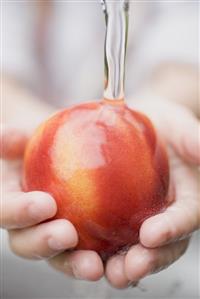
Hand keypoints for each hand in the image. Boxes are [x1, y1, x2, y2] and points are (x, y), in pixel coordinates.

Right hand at [1, 125, 103, 280]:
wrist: (68, 150)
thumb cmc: (46, 142)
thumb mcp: (30, 134)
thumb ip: (17, 137)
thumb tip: (4, 136)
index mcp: (11, 202)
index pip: (6, 210)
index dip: (19, 212)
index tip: (46, 204)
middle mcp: (29, 224)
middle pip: (27, 243)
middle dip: (44, 243)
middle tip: (67, 235)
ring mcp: (56, 235)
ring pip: (60, 257)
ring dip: (75, 263)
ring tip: (94, 265)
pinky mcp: (85, 240)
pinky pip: (93, 252)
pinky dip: (107, 259)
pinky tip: (126, 257)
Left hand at [103, 98, 198, 287]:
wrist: (139, 127)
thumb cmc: (163, 127)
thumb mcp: (178, 126)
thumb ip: (192, 138)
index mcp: (188, 198)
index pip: (186, 217)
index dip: (172, 229)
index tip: (150, 235)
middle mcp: (168, 216)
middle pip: (164, 246)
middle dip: (148, 260)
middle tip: (128, 268)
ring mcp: (144, 221)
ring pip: (139, 251)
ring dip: (124, 265)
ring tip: (109, 273)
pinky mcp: (120, 220)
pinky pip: (112, 240)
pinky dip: (102, 252)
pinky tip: (85, 256)